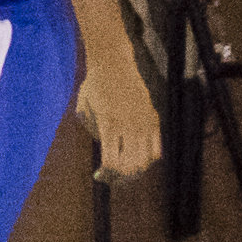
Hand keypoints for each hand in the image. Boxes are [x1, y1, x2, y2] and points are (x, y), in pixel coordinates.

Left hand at [75, 52, 161, 182]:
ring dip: (134, 171)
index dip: (106, 175)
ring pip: (145, 161)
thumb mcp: (83, 109)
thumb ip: (92, 131)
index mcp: (108, 125)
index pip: (112, 163)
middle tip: (112, 177)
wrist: (114, 63)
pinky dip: (149, 159)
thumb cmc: (94, 86)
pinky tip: (138, 157)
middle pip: (130, 167)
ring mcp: (144, 123)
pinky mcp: (154, 119)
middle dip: (119, 178)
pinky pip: (157, 149)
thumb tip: (107, 149)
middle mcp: (129, 126)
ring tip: (124, 169)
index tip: (99, 175)